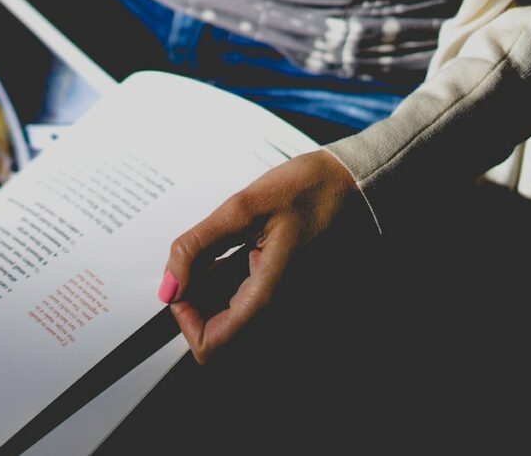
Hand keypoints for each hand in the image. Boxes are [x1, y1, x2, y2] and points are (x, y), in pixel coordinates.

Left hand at [159, 150, 364, 363]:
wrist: (362, 184)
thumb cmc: (312, 189)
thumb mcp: (242, 207)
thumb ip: (198, 246)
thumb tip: (169, 285)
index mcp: (271, 297)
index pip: (211, 347)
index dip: (185, 318)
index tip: (183, 282)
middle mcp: (287, 315)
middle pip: (224, 339)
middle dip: (201, 303)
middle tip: (205, 260)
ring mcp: (296, 311)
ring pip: (240, 326)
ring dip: (220, 296)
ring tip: (227, 252)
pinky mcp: (299, 301)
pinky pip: (259, 311)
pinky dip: (239, 289)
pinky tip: (244, 255)